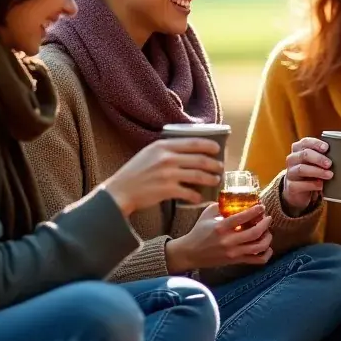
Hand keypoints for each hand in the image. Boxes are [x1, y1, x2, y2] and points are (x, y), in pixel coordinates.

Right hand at [104, 138, 222, 217]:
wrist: (120, 191)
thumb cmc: (135, 172)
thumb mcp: (149, 153)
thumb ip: (166, 149)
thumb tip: (188, 148)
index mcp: (163, 146)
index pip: (193, 142)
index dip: (209, 146)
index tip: (218, 149)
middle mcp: (167, 158)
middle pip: (200, 159)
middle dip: (214, 164)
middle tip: (220, 167)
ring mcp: (168, 174)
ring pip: (198, 176)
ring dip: (210, 179)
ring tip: (215, 180)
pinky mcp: (167, 190)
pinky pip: (189, 193)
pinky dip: (197, 196)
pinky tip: (199, 198)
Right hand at [166, 203, 272, 271]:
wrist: (190, 253)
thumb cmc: (199, 231)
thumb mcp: (207, 214)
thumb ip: (221, 205)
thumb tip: (235, 197)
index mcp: (221, 227)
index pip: (242, 217)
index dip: (255, 210)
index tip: (261, 206)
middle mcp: (228, 240)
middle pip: (255, 232)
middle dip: (265, 223)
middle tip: (267, 218)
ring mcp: (233, 252)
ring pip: (259, 247)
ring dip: (267, 237)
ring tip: (267, 231)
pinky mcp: (235, 261)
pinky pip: (256, 260)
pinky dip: (266, 254)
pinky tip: (267, 247)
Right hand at [281, 137, 332, 214]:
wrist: (296, 189)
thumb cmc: (310, 170)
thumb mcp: (315, 161)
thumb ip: (324, 156)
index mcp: (299, 149)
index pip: (306, 142)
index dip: (316, 144)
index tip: (326, 148)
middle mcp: (292, 159)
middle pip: (304, 155)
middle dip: (319, 158)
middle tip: (330, 164)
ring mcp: (290, 173)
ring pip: (301, 169)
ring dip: (317, 171)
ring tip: (329, 175)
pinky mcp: (291, 186)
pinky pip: (299, 185)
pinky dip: (312, 185)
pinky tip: (321, 185)